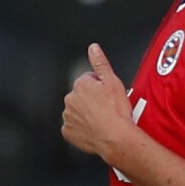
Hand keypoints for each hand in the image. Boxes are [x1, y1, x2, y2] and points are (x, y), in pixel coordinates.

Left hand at [63, 43, 138, 165]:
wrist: (116, 137)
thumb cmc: (116, 111)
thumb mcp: (112, 81)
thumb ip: (100, 63)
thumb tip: (93, 48)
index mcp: (80, 85)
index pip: (89, 81)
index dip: (101, 87)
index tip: (108, 95)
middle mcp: (70, 99)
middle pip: (82, 96)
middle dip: (92, 100)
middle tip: (107, 108)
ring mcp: (68, 116)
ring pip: (77, 112)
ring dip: (87, 114)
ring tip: (102, 120)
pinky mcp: (68, 132)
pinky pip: (74, 128)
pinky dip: (82, 129)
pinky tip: (94, 129)